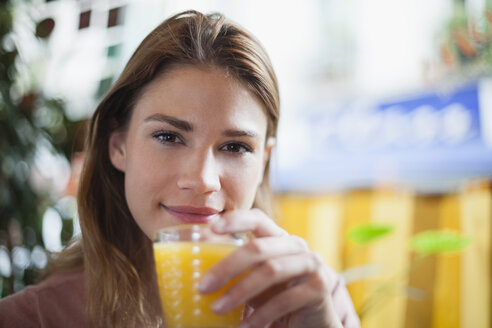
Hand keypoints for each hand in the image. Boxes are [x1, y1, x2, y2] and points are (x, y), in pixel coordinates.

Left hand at [197, 208, 342, 327]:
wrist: (313, 322)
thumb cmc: (276, 298)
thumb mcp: (254, 282)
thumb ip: (237, 273)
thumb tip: (198, 278)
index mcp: (278, 238)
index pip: (257, 218)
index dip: (235, 220)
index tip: (211, 229)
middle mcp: (296, 245)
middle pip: (258, 247)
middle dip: (226, 267)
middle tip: (202, 287)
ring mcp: (311, 263)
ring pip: (270, 270)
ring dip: (239, 292)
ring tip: (216, 309)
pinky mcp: (321, 286)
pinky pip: (285, 298)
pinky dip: (261, 314)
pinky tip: (245, 326)